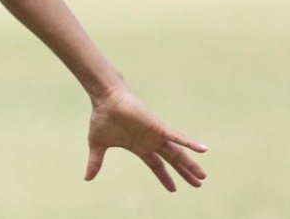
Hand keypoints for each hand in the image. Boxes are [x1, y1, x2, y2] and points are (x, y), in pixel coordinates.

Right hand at [85, 88, 207, 191]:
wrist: (105, 100)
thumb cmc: (102, 118)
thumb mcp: (97, 145)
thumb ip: (96, 162)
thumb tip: (87, 178)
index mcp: (140, 147)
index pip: (156, 166)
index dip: (165, 178)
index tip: (174, 189)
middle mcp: (151, 142)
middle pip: (172, 161)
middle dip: (185, 173)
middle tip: (198, 184)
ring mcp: (156, 135)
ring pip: (178, 153)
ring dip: (190, 164)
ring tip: (202, 176)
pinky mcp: (158, 127)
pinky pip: (177, 137)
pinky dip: (189, 143)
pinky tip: (202, 150)